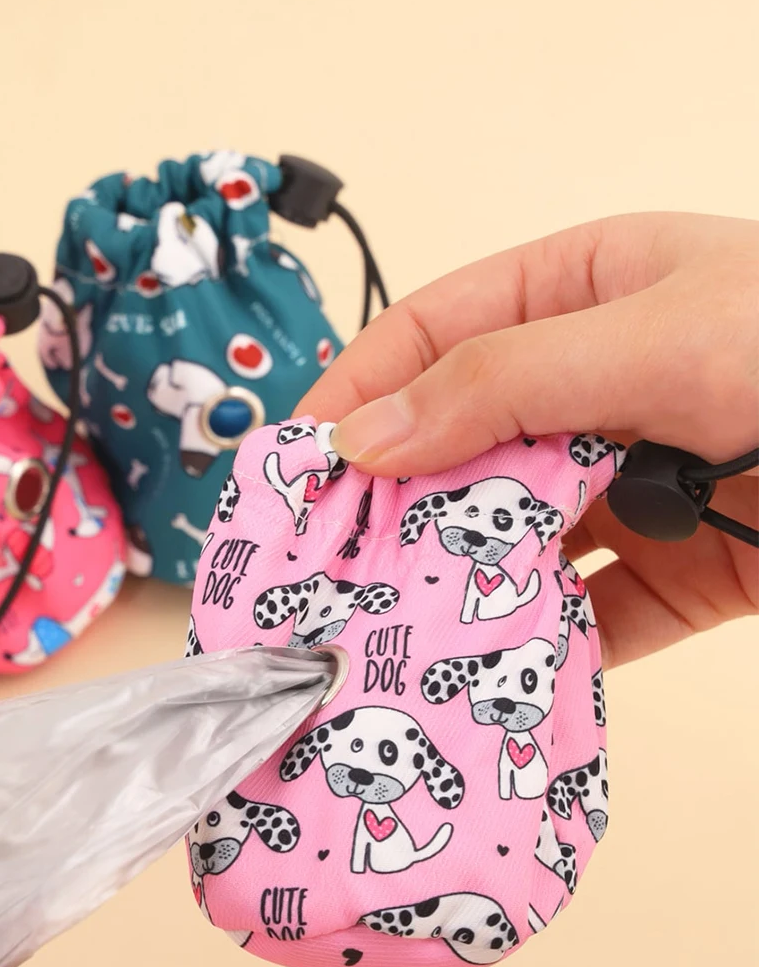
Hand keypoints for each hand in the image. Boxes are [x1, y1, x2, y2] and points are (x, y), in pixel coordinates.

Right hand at [301, 212, 758, 667]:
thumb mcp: (657, 333)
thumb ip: (502, 383)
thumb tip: (365, 436)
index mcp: (580, 294)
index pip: (430, 336)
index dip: (354, 393)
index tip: (296, 462)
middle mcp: (591, 388)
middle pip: (454, 446)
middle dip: (388, 503)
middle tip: (325, 562)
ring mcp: (627, 483)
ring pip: (505, 534)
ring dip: (451, 579)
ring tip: (388, 627)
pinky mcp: (671, 570)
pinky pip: (582, 610)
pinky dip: (535, 644)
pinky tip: (490, 672)